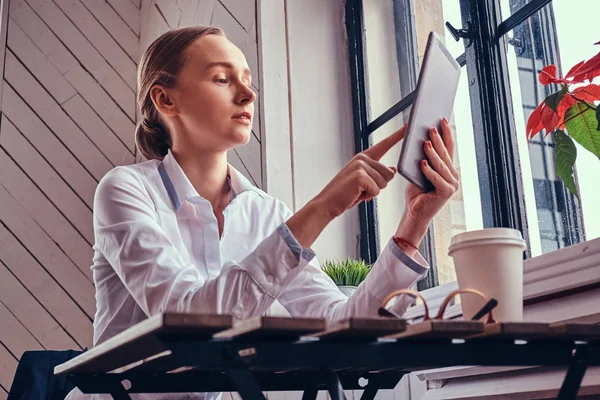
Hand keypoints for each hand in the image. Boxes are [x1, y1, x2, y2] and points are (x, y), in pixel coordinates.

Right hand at [314, 125, 405, 218]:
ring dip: (372, 192)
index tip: (409, 125)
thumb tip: (393, 169)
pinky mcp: (360, 175)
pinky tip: (356, 194)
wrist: (327, 203)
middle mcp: (362, 158)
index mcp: (363, 157)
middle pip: (389, 173)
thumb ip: (378, 174)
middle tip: (361, 189)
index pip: (384, 144)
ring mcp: (361, 165)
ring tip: (357, 192)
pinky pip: (376, 190)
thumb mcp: (364, 182)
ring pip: (384, 183)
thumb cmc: (345, 194)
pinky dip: (368, 196)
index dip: (398, 135)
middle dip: (378, 186)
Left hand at [396, 118, 459, 246]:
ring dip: (433, 153)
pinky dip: (429, 171)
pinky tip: (422, 163)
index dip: (445, 134)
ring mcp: (452, 185)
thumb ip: (424, 159)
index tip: (442, 119)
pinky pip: (436, 179)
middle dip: (438, 140)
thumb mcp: (419, 171)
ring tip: (426, 142)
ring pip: (441, 165)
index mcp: (448, 169)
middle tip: (431, 128)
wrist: (414, 212)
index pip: (448, 148)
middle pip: (445, 154)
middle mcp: (453, 176)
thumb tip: (422, 141)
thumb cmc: (416, 192)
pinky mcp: (446, 193)